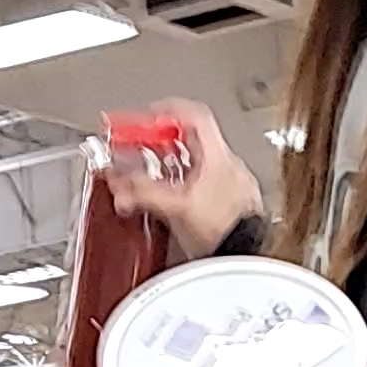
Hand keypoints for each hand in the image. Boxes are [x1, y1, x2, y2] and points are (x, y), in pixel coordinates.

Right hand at [105, 99, 262, 259]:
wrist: (245, 256)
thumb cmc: (224, 230)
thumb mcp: (175, 206)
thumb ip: (143, 191)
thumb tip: (120, 183)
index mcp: (217, 156)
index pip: (194, 116)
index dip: (167, 111)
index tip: (146, 117)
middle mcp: (227, 167)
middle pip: (190, 141)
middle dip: (159, 143)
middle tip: (138, 147)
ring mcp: (230, 186)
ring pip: (195, 165)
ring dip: (169, 168)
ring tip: (149, 177)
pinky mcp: (229, 206)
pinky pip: (202, 187)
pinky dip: (182, 187)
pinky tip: (171, 201)